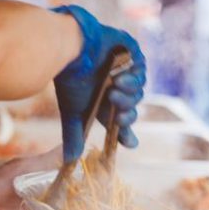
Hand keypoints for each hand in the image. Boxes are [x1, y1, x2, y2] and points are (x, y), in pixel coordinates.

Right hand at [52, 5, 146, 160]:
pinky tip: (118, 78)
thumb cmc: (70, 78)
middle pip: (131, 108)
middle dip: (126, 114)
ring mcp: (126, 69)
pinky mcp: (132, 53)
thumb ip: (74, 134)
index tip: (131, 143)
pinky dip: (132, 78)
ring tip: (112, 91)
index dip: (126, 134)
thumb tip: (68, 160)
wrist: (68, 48)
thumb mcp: (72, 112)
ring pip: (138, 92)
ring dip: (128, 96)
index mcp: (105, 102)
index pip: (121, 122)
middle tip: (118, 115)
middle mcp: (117, 87)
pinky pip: (140, 70)